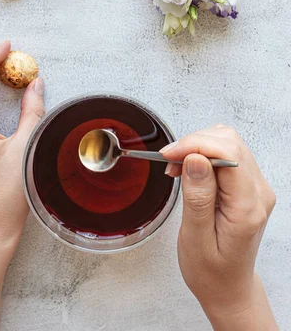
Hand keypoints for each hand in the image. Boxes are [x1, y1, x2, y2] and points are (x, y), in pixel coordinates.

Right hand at [161, 125, 276, 329]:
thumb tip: (195, 159)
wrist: (227, 287)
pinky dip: (203, 152)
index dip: (195, 145)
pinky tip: (189, 168)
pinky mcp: (248, 184)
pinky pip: (227, 153)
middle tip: (170, 162)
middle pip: (229, 142)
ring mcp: (256, 187)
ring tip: (177, 167)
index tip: (169, 154)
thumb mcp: (195, 238)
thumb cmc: (210, 270)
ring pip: (228, 142)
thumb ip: (197, 197)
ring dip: (198, 146)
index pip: (228, 154)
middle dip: (194, 143)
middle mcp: (258, 192)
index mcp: (247, 208)